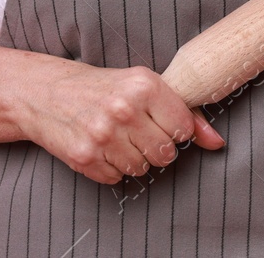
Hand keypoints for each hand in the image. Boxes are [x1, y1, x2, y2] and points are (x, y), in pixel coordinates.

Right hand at [9, 57, 224, 184]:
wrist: (47, 93)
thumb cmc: (102, 88)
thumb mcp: (144, 87)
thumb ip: (184, 112)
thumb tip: (216, 142)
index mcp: (144, 85)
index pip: (184, 129)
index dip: (173, 129)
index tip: (157, 121)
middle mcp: (124, 109)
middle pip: (166, 154)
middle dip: (154, 147)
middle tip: (134, 130)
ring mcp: (103, 135)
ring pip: (142, 169)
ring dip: (132, 158)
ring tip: (116, 137)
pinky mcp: (85, 157)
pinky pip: (116, 178)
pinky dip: (110, 167)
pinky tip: (99, 146)